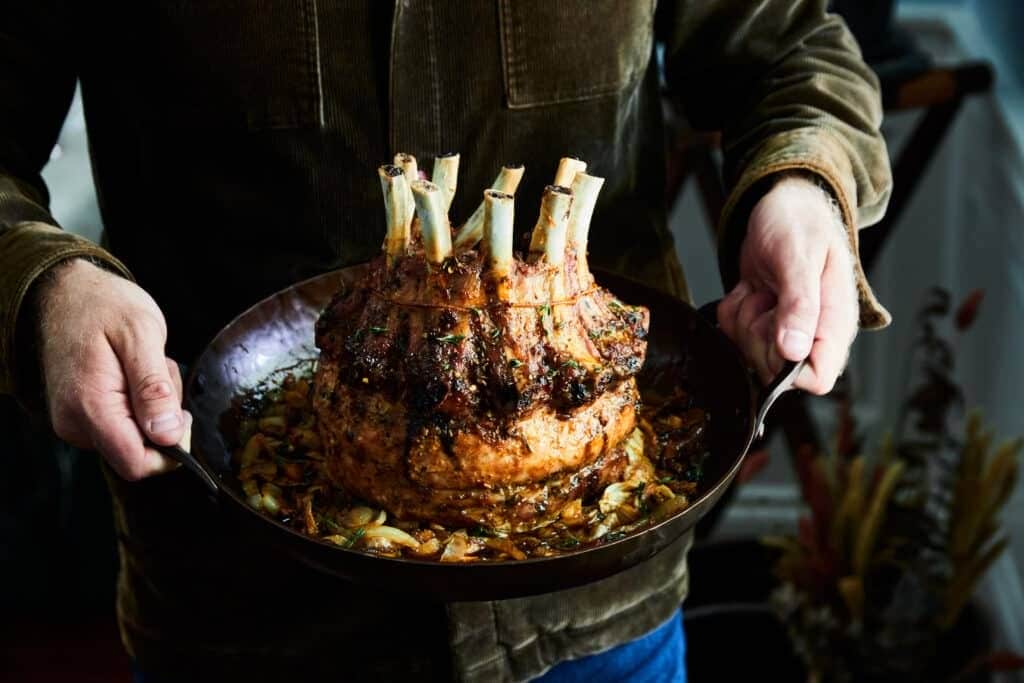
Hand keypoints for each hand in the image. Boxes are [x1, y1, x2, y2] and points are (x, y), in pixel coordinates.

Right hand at [38, 258, 188, 479]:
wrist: (66, 291)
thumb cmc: (104, 306)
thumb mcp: (141, 336)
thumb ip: (154, 388)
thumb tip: (168, 434)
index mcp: (90, 406)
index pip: (135, 463)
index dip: (170, 451)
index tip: (184, 417)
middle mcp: (76, 423)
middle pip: (140, 451)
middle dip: (163, 418)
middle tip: (159, 371)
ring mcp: (76, 421)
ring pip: (136, 437)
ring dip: (154, 406)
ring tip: (144, 364)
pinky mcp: (82, 416)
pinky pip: (125, 424)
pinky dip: (141, 402)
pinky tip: (134, 371)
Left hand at [717, 175, 858, 394]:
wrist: (783, 205)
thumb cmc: (801, 223)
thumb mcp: (799, 256)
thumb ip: (799, 304)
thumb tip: (794, 352)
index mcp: (835, 322)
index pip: (818, 378)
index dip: (788, 367)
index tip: (774, 329)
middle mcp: (812, 334)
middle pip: (774, 370)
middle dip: (757, 332)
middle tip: (766, 294)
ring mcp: (785, 331)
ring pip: (749, 353)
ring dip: (743, 317)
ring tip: (762, 286)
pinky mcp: (761, 324)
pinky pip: (733, 335)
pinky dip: (732, 309)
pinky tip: (750, 287)